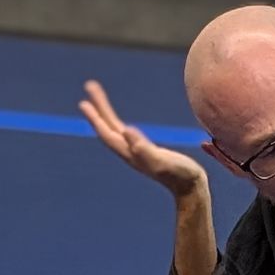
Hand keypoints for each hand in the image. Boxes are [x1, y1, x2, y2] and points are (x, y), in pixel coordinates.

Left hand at [79, 81, 208, 196]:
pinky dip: (118, 123)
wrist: (190, 188)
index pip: (107, 133)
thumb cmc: (180, 175)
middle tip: (90, 86)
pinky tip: (120, 123)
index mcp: (130, 153)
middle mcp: (129, 152)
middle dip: (98, 108)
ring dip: (106, 113)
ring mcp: (136, 152)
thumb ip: (143, 148)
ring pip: (116, 129)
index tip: (84, 102)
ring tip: (98, 99)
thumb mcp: (161, 161)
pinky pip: (126, 133)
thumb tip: (126, 130)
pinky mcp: (146, 151)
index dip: (96, 118)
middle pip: (108, 127)